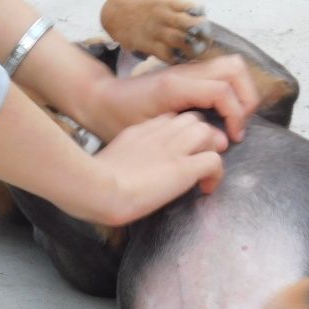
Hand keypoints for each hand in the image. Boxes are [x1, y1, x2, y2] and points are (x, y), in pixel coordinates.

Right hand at [83, 112, 227, 225]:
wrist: (96, 189)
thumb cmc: (92, 184)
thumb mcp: (105, 163)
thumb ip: (121, 161)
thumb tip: (121, 176)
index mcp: (138, 132)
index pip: (168, 119)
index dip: (179, 132)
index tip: (178, 150)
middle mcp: (158, 134)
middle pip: (192, 119)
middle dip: (201, 136)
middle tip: (198, 158)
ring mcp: (173, 149)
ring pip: (207, 132)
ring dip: (211, 150)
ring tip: (205, 172)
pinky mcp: (183, 167)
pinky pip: (215, 161)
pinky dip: (216, 175)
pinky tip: (205, 189)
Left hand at [85, 55, 260, 143]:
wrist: (100, 98)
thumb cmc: (117, 119)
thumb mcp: (146, 130)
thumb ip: (182, 135)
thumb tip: (219, 141)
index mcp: (174, 86)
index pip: (222, 91)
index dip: (236, 115)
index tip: (233, 139)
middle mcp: (185, 71)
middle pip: (234, 68)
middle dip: (246, 97)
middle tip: (239, 125)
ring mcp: (187, 69)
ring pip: (231, 66)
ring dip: (241, 91)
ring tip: (235, 118)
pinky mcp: (188, 73)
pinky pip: (221, 72)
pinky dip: (231, 89)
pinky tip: (222, 113)